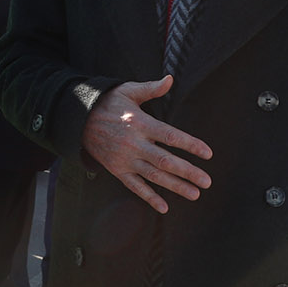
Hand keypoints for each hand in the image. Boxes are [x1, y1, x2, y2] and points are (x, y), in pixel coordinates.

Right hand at [79, 78, 212, 213]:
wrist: (79, 120)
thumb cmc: (108, 104)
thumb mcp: (128, 91)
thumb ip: (151, 88)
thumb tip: (170, 80)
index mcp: (140, 123)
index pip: (171, 136)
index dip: (191, 145)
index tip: (208, 153)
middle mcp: (134, 143)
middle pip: (165, 161)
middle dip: (188, 172)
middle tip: (206, 181)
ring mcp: (125, 159)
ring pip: (154, 176)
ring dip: (175, 186)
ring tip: (194, 194)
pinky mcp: (117, 169)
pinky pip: (135, 186)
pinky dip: (149, 197)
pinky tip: (164, 207)